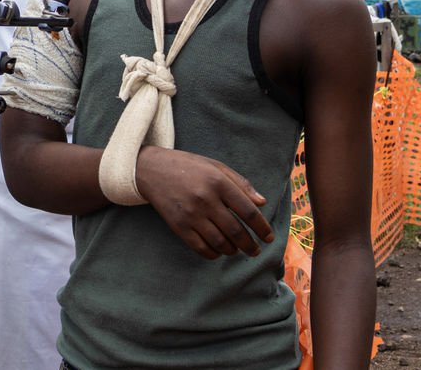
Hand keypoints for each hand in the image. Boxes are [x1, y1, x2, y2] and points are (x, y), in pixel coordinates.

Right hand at [136, 147, 273, 258]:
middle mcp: (205, 199)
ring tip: (237, 250)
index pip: (248, 211)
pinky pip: (201, 247)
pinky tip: (219, 251)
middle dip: (251, 245)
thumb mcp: (215, 166)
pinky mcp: (178, 225)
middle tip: (256, 251)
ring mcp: (191, 214)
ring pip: (220, 242)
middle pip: (236, 231)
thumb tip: (262, 203)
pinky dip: (214, 254)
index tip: (269, 237)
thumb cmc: (187, 166)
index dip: (262, 228)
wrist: (151, 169)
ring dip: (233, 250)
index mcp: (218, 182)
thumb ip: (241, 183)